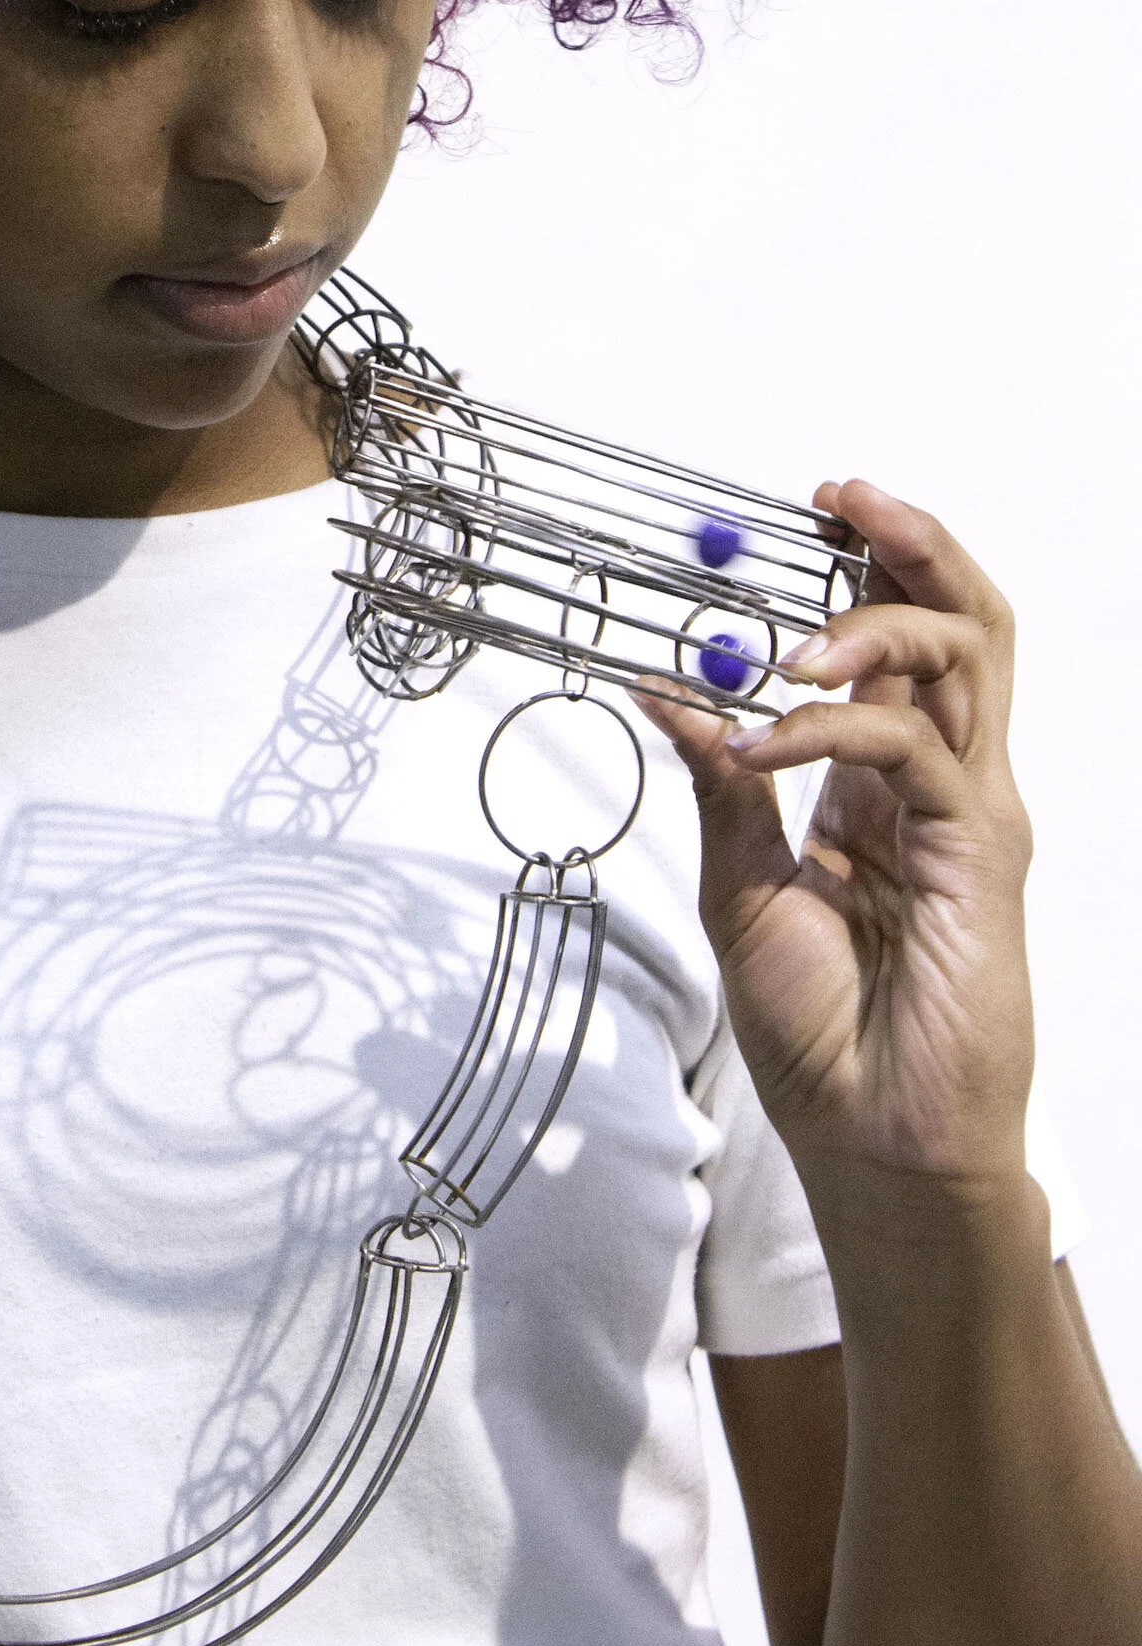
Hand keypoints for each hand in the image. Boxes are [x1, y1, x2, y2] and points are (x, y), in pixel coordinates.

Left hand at [633, 480, 1035, 1192]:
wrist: (874, 1144)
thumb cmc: (825, 1034)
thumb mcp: (741, 887)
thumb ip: (720, 784)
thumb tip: (664, 687)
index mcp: (886, 784)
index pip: (900, 640)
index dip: (868, 564)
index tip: (807, 513)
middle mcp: (942, 783)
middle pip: (964, 620)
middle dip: (908, 542)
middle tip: (838, 501)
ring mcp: (972, 813)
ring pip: (966, 658)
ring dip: (871, 622)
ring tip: (783, 646)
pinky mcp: (981, 853)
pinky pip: (914, 751)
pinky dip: (831, 729)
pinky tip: (763, 745)